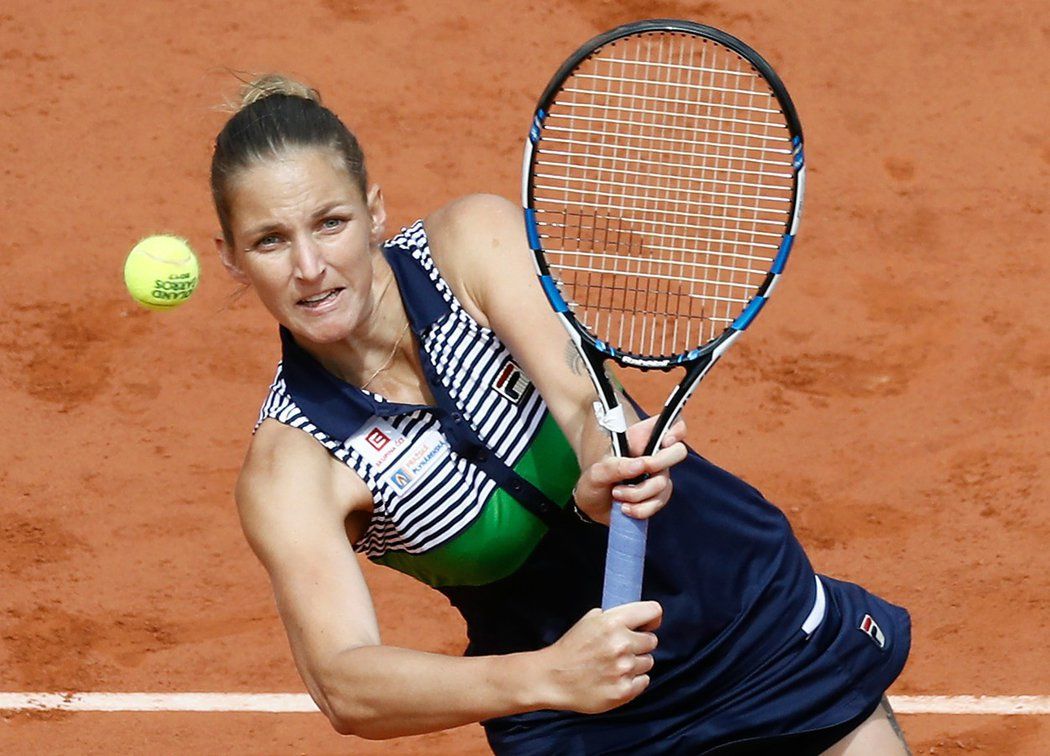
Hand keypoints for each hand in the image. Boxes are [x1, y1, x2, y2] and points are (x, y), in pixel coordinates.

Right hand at [539, 601, 662, 713]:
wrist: (554, 678)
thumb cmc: (571, 649)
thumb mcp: (589, 620)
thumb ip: (614, 616)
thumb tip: (638, 618)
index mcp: (613, 622)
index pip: (653, 611)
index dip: (652, 618)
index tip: (648, 624)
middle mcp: (622, 644)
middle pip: (652, 640)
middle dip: (639, 644)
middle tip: (621, 649)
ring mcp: (624, 669)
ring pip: (648, 662)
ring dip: (635, 663)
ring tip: (614, 665)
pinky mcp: (624, 691)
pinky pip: (644, 681)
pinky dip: (633, 681)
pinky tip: (615, 678)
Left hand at [574, 417, 686, 523]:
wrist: (592, 506)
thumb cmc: (595, 481)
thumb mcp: (597, 472)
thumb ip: (616, 466)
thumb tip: (641, 465)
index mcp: (640, 439)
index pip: (670, 424)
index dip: (674, 430)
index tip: (664, 442)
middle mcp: (654, 456)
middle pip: (678, 452)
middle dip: (658, 464)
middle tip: (640, 470)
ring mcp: (658, 476)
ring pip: (664, 483)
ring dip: (638, 493)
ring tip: (617, 494)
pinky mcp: (657, 497)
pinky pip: (659, 502)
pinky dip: (641, 508)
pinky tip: (625, 508)